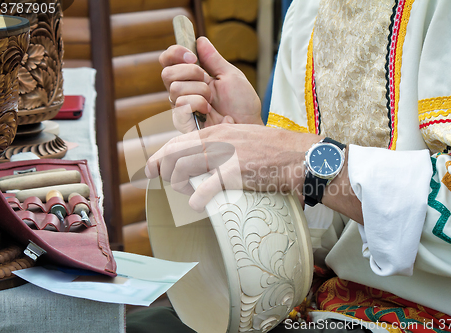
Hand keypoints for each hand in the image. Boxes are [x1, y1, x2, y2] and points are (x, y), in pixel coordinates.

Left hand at [145, 124, 320, 210]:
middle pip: (175, 153)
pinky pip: (204, 188)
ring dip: (177, 184)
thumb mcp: (244, 137)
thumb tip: (206, 156)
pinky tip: (197, 204)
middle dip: (161, 169)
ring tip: (185, 193)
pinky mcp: (234, 173)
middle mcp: (217, 140)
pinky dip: (196, 198)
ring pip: (183, 169)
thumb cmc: (274, 149)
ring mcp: (225, 156)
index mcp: (219, 131)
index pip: (179, 141)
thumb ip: (224, 144)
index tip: (151, 166)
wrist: (299, 156)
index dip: (160, 155)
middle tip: (159, 181)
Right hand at [160, 37, 262, 132]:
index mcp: (192, 78)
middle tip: (207, 80)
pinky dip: (198, 103)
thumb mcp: (230, 75)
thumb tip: (200, 40)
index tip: (192, 56)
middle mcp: (183, 91)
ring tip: (212, 101)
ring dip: (200, 90)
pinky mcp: (183, 122)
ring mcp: (181, 108)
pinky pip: (180, 104)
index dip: (175, 53)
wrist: (247, 124)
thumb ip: (213, 59)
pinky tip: (207, 111)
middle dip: (190, 72)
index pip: (168, 61)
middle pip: (167, 73)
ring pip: (175, 88)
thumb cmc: (242, 104)